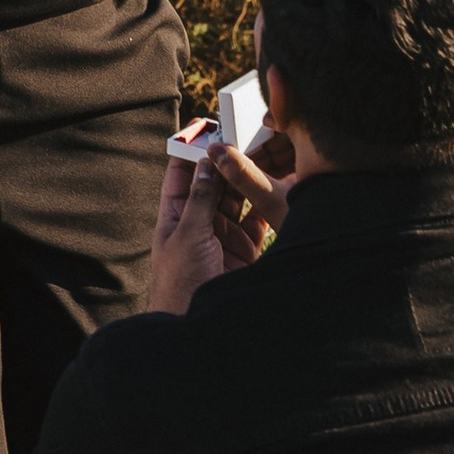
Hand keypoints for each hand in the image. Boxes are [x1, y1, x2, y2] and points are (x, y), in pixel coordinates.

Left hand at [150, 129, 287, 313]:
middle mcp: (200, 221)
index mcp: (176, 216)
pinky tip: (278, 181)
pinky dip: (267, 201)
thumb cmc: (180, 283)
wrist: (198, 329)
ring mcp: (225, 234)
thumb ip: (201, 200)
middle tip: (245, 132)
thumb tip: (208, 163)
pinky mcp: (247, 247)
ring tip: (265, 150)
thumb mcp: (187, 236)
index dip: (193, 149)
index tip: (207, 124)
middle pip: (215, 181)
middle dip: (228, 159)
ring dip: (249, 176)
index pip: (182, 174)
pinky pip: (258, 217)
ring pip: (239, 196)